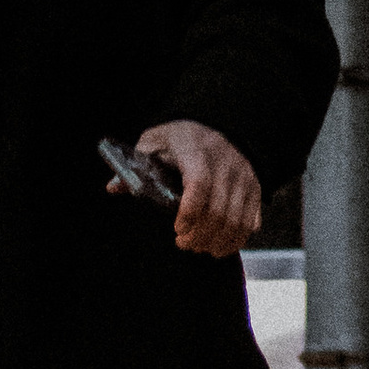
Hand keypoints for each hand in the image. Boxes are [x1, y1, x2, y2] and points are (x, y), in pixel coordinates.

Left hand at [115, 121, 258, 256]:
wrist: (217, 122)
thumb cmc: (179, 138)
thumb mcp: (153, 142)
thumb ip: (135, 166)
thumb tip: (113, 188)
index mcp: (195, 149)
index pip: (199, 184)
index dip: (189, 213)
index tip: (177, 229)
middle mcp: (225, 162)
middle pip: (219, 210)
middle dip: (199, 235)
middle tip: (183, 243)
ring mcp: (243, 175)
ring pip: (236, 221)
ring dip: (217, 242)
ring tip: (199, 246)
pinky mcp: (255, 186)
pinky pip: (250, 222)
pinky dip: (236, 240)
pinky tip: (219, 245)